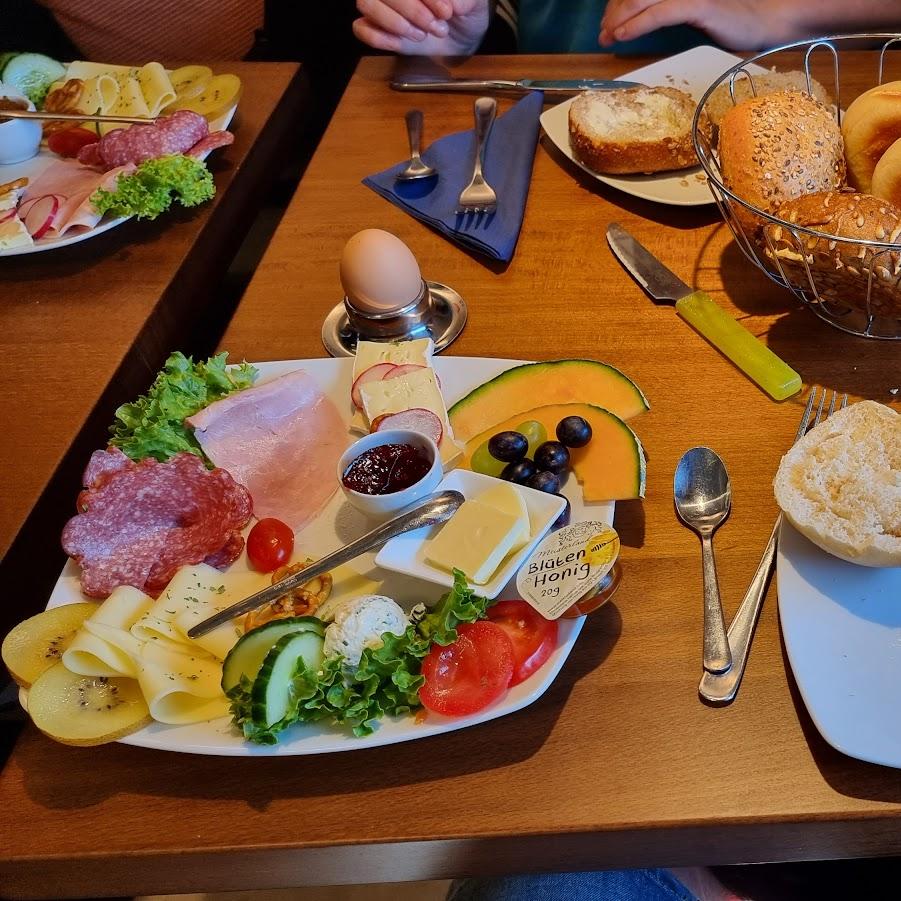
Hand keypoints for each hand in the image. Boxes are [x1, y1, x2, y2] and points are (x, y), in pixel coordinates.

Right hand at [353, 0, 490, 55]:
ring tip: (421, 35)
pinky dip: (380, 38)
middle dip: (413, 10)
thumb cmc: (466, 12)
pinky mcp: (375, 28)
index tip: (446, 11)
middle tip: (437, 26)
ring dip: (395, 22)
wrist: (462, 37)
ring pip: (367, 3)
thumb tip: (453, 3)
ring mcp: (381, 4)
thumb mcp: (475, 3)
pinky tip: (401, 43)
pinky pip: (361, 28)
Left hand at [599, 0, 800, 50]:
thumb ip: (668, 10)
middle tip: (602, 34)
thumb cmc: (732, 19)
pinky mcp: (698, 4)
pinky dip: (637, 24)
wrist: (767, 20)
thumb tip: (640, 20)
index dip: (619, 4)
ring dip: (619, 19)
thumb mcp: (692, 11)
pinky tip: (623, 35)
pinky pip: (660, 13)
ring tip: (607, 37)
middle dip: (614, 12)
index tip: (608, 26)